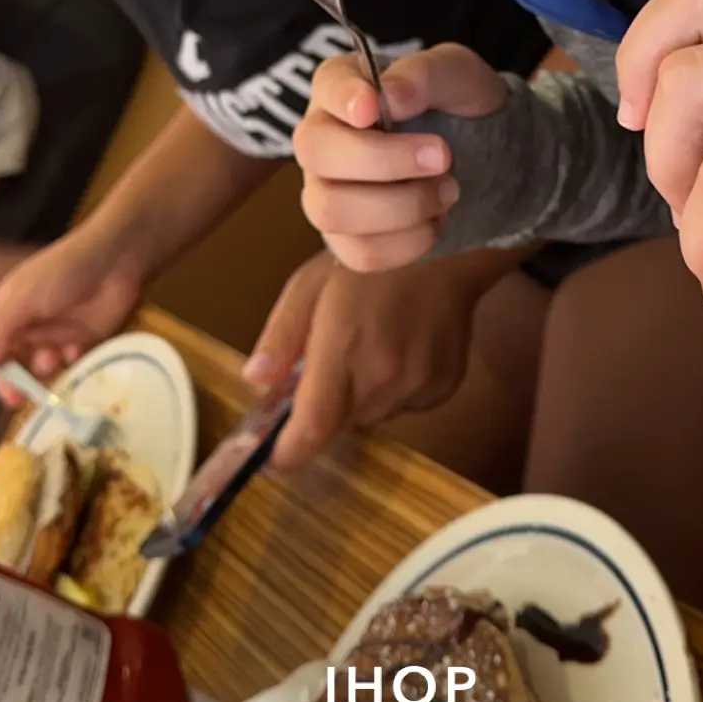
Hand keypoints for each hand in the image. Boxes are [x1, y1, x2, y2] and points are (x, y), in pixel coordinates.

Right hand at [0, 223, 146, 394]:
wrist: (116, 261)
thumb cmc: (63, 271)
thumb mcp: (25, 297)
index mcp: (8, 310)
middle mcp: (29, 326)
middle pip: (10, 363)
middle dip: (11, 381)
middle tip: (15, 397)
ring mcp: (55, 336)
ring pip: (39, 369)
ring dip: (43, 369)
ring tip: (53, 357)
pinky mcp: (82, 343)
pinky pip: (70, 367)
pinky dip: (71, 364)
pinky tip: (76, 349)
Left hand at [241, 248, 486, 469]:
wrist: (447, 243)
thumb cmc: (370, 257)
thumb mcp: (310, 284)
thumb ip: (281, 336)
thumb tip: (255, 383)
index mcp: (343, 347)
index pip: (314, 425)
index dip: (290, 453)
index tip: (275, 459)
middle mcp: (384, 375)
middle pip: (342, 423)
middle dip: (326, 408)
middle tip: (328, 365)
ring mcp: (419, 384)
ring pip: (374, 415)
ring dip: (361, 397)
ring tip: (369, 346)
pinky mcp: (445, 386)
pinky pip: (407, 405)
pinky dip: (395, 390)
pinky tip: (400, 348)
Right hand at [294, 44, 507, 271]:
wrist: (480, 154)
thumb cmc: (456, 103)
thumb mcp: (457, 73)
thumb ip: (425, 74)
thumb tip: (391, 96)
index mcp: (341, 85)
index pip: (325, 86)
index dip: (343, 98)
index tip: (374, 108)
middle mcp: (320, 139)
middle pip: (315, 153)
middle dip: (383, 160)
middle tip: (443, 157)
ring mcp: (325, 192)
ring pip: (331, 210)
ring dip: (401, 206)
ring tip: (448, 191)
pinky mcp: (345, 239)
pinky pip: (360, 253)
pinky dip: (408, 243)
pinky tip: (435, 220)